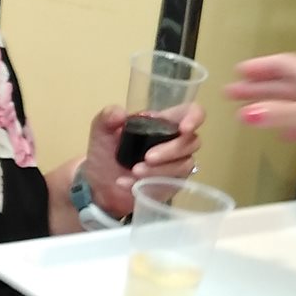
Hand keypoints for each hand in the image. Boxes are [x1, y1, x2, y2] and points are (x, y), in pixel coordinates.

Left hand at [80, 101, 203, 217]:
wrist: (100, 183)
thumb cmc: (107, 153)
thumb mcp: (101, 132)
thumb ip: (106, 118)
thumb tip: (119, 113)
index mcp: (162, 122)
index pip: (191, 112)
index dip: (194, 117)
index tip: (184, 129)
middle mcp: (174, 140)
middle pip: (192, 141)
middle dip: (170, 150)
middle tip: (147, 158)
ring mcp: (176, 162)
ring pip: (185, 164)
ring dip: (160, 169)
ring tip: (134, 172)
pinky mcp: (173, 182)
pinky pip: (173, 182)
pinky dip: (150, 182)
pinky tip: (127, 183)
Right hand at [226, 53, 295, 160]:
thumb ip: (279, 114)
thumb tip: (247, 114)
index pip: (282, 64)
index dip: (260, 67)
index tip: (240, 71)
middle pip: (283, 83)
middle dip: (258, 87)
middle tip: (233, 91)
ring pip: (292, 103)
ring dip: (270, 107)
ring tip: (246, 111)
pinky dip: (290, 125)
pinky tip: (281, 132)